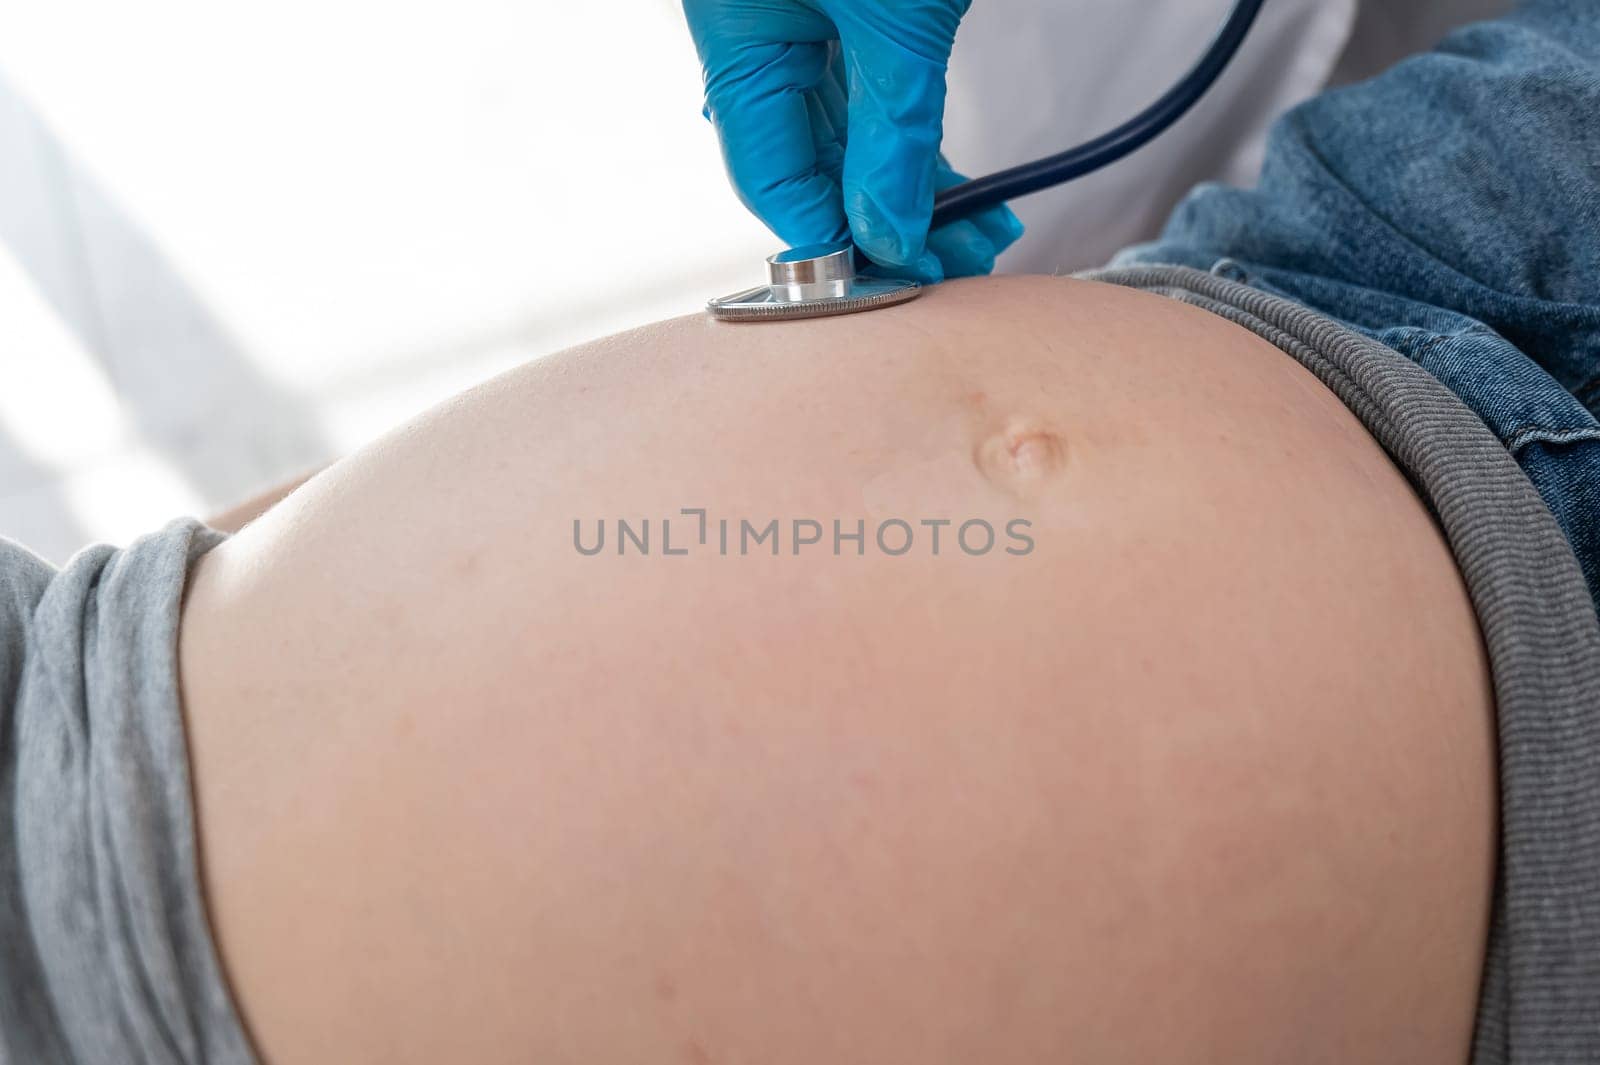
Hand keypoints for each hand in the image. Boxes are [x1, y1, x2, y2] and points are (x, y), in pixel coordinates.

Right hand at [683, 0, 1022, 281]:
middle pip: (811, 165)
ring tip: (978, 234)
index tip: (898, 275)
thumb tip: (889, 232)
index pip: (770, 176)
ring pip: (847, 138)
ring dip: (912, 190)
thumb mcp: (898, 18)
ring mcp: (797, 22)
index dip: (833, 239)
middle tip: (954, 263)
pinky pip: (870, 96)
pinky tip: (961, 187)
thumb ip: (892, 128)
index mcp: (735, 32)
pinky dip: (914, 142)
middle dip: (888, 221)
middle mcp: (756, 34)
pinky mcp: (844, 13)